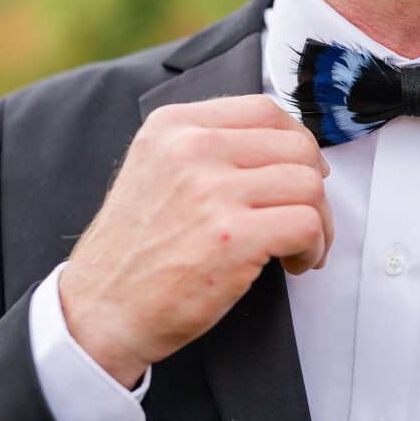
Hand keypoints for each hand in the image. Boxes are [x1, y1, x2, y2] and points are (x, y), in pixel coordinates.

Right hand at [59, 95, 333, 387]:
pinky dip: (314, 246)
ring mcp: (211, 192)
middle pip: (296, 146)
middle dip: (314, 187)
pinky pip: (307, 224)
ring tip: (300, 247)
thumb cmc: (137, 251)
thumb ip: (209, 149)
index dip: (296, 143)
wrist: (100, 311)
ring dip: (319, 222)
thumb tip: (286, 148)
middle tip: (304, 219)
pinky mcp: (232, 237)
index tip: (301, 172)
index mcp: (173, 127)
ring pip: (309, 184)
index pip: (264, 110)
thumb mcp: (157, 171)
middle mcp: (191, 149)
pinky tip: (295, 263)